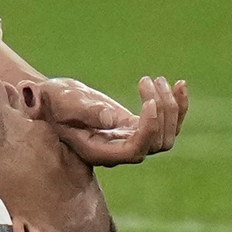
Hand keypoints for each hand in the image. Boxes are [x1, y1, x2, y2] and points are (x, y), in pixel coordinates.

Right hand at [26, 76, 188, 166]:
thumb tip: (108, 119)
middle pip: (157, 144)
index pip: (136, 151)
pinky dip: (177, 106)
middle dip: (162, 113)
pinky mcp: (135, 128)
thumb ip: (82, 110)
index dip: (149, 129)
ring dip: (171, 107)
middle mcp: (118, 151)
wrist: (51, 100)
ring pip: (167, 136)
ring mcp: (129, 141)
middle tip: (152, 81)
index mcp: (100, 151)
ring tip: (159, 80)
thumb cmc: (52, 101)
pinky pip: (166, 124)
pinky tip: (180, 84)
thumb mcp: (63, 101)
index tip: (149, 102)